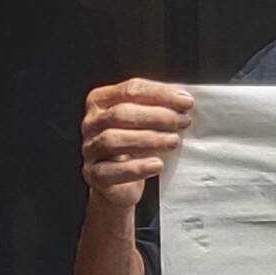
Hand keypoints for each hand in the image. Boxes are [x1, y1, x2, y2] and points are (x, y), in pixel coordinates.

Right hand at [80, 77, 194, 209]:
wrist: (119, 184)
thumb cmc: (133, 147)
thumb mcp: (142, 123)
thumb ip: (157, 108)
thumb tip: (184, 101)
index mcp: (101, 101)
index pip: (130, 90)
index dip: (160, 94)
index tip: (186, 102)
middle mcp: (91, 123)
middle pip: (121, 114)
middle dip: (157, 116)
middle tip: (183, 121)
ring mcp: (90, 149)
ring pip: (114, 140)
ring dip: (149, 139)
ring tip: (174, 141)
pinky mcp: (94, 175)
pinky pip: (112, 171)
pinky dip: (137, 167)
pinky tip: (157, 165)